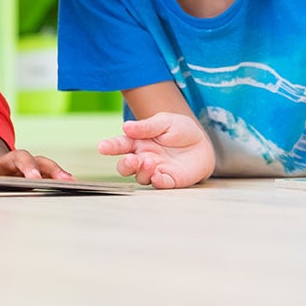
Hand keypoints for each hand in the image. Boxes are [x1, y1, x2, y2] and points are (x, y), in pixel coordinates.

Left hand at [0, 146, 74, 192]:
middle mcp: (6, 159)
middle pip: (20, 157)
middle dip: (28, 168)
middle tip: (34, 180)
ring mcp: (21, 164)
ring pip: (39, 161)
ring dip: (52, 170)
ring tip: (67, 180)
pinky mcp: (31, 170)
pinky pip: (49, 169)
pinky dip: (60, 174)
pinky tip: (73, 183)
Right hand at [97, 112, 214, 188]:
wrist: (203, 143)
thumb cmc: (181, 130)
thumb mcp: (165, 121)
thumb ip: (147, 126)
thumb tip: (126, 127)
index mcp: (139, 141)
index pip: (121, 144)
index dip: (110, 146)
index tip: (102, 147)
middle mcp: (143, 157)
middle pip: (126, 166)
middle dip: (125, 164)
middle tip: (130, 159)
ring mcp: (155, 170)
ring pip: (140, 177)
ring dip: (142, 171)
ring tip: (149, 161)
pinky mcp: (170, 180)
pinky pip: (161, 184)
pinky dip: (157, 181)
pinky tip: (158, 175)